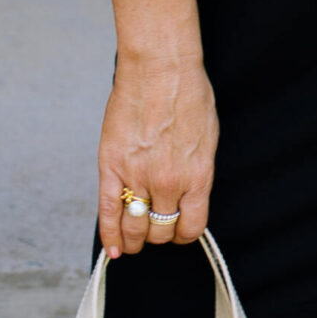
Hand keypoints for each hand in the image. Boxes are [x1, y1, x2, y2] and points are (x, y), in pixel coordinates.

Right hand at [98, 54, 218, 257]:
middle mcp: (168, 183)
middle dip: (159, 235)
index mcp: (197, 177)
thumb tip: (189, 195)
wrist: (161, 67)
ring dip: (135, 240)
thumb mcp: (208, 138)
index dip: (183, 234)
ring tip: (133, 243)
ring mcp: (138, 176)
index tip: (178, 231)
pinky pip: (108, 211)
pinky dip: (109, 235)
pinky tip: (112, 249)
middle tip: (155, 231)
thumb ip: (198, 171)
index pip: (191, 227)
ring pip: (135, 227)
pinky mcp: (111, 166)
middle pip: (161, 230)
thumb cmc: (189, 94)